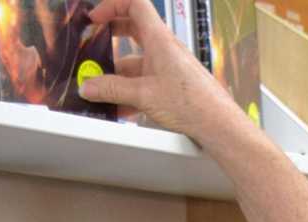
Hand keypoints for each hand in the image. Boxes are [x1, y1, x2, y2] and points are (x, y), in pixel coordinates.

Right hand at [81, 0, 248, 146]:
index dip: (112, 6)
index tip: (95, 19)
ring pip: (137, 61)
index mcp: (160, 40)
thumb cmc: (193, 103)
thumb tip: (89, 87)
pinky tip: (119, 108)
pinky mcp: (173, 84)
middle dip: (111, 38)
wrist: (218, 124)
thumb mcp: (143, 95)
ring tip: (100, 90)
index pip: (136, 5)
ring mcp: (169, 66)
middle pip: (134, 30)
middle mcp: (165, 49)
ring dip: (117, 74)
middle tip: (93, 46)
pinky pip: (146, 81)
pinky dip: (130, 90)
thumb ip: (112, 90)